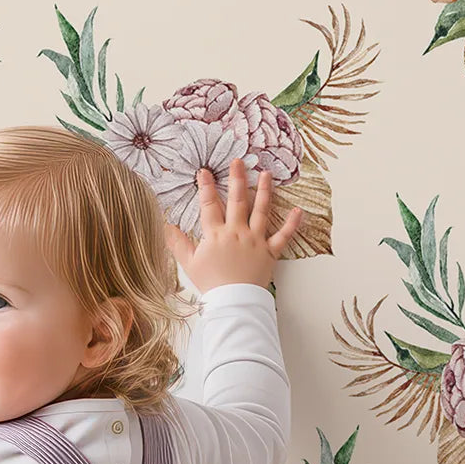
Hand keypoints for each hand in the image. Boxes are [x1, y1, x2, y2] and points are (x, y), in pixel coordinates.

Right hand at [163, 158, 303, 292]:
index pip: (209, 205)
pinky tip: (298, 210)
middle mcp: (237, 232)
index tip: (205, 171)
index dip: (206, 187)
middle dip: (237, 178)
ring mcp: (255, 240)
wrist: (232, 301)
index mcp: (216, 235)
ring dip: (264, 190)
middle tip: (238, 161)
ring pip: (261, 210)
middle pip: (237, 200)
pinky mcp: (269, 251)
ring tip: (265, 174)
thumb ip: (178, 243)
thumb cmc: (211, 284)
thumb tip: (166, 226)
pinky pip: (283, 236)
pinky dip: (292, 223)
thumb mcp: (189, 264)